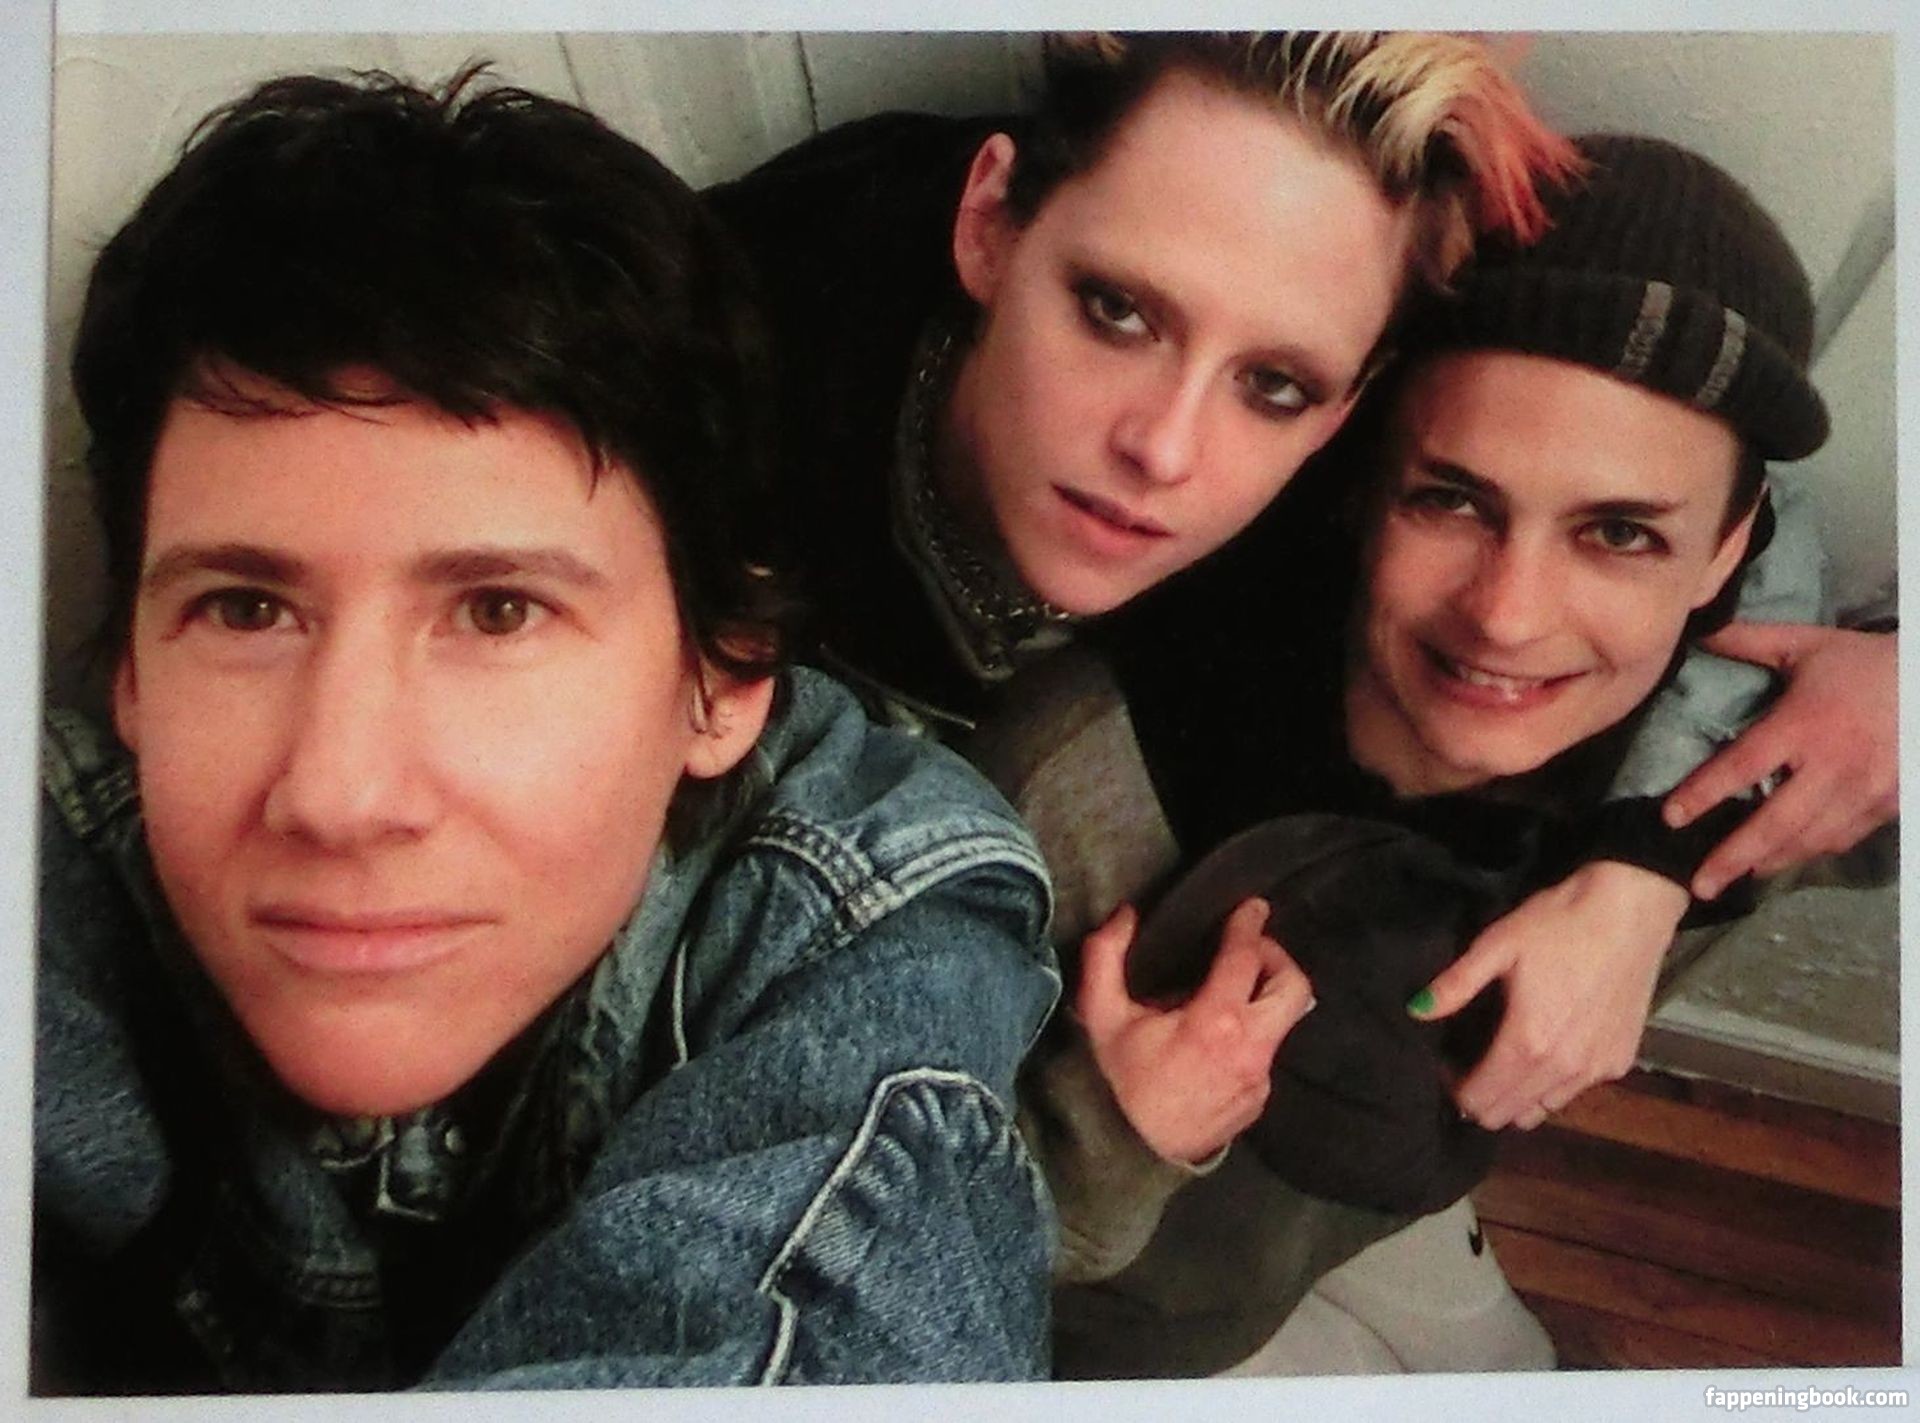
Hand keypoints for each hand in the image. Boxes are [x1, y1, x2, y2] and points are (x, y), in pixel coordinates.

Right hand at [1077, 897, 1313, 1164]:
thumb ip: (1106, 956)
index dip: (1250, 925)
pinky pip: (1265, 1054)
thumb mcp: (1101, 1016)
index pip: (1247, 958)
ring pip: (1282, 1022)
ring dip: (1261, 998)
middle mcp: (1250, 1049)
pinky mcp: (1260, 1099)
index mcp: (1215, 1022)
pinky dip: (1248, 1036)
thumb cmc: (1119, 1080)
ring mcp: (1261, 1078)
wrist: (1131, 1153)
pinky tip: (1216, 1042)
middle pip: (1294, 987)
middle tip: (1248, 951)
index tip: (1252, 906)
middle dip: (1276, 958)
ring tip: (1227, 995)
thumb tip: (1126, 915)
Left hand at [1410, 861, 1688, 1129]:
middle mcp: (1563, 1070)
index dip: (1454, 1088)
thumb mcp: (1497, 946)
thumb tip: (1415, 1011)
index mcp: (1527, 1044)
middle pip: (1508, 1115)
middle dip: (1482, 1098)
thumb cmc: (1558, 924)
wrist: (1630, 911)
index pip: (1480, 1102)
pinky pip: (1574, 1092)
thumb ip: (1455, 986)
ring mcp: (1596, 1071)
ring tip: (1506, 1059)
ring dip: (1517, 1096)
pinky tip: (1547, 1049)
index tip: (1447, 1062)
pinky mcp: (1620, 1062)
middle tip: (1471, 1063)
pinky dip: (1552, 1085)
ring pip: (1542, 1110)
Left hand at [1663, 622, 1896, 898]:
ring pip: (1809, 839)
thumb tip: (1700, 629)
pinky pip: (1842, 838)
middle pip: (1774, 822)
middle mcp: (1832, 765)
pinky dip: (1811, 852)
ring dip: (1770, 861)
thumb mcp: (1807, 645)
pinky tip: (1786, 858)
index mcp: (1803, 725)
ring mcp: (1864, 791)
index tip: (1670, 818)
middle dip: (1733, 856)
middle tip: (1699, 886)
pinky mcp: (1888, 805)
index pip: (1742, 766)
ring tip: (1736, 878)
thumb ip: (1750, 641)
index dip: (1703, 794)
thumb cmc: (1866, 663)